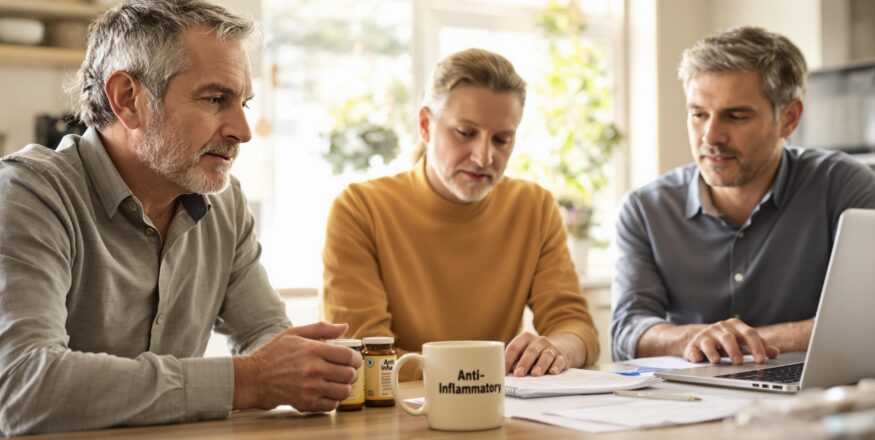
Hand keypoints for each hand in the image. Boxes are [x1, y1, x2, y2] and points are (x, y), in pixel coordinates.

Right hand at [233, 322, 362, 411]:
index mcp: (313, 350)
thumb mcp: (294, 334)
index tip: (354, 360)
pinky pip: (332, 405)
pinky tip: (327, 393)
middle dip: (352, 373)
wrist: (253, 378)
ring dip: (344, 387)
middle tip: (347, 371)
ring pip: (343, 391)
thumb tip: (345, 327)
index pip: (348, 356)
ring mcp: (310, 388)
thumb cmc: (273, 354)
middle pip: (349, 374)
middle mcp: (314, 369)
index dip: (356, 358)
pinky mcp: (306, 403)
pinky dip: (333, 400)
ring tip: (338, 383)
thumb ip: (321, 329)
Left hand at [504, 332, 567, 376]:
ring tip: (535, 374)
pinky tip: (552, 372)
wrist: (557, 348)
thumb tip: (505, 373)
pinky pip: (559, 360)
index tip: (504, 371)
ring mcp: (552, 348)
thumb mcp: (523, 352)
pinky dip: (556, 366)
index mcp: (526, 337)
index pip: (514, 347)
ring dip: (540, 365)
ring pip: (546, 355)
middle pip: (530, 351)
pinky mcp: (562, 357)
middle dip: (524, 363)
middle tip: (519, 374)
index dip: (508, 360)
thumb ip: (514, 360)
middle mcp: (539, 341)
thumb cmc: (534, 354)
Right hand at [683, 318, 779, 364]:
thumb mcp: (744, 342)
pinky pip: (694, 348)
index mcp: (736, 326)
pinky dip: (696, 354)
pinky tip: (699, 359)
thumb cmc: (728, 342)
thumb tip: (775, 352)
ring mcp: (706, 335)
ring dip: (714, 352)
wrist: (703, 340)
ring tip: (718, 362)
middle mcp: (721, 328)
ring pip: (710, 342)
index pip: (749, 333)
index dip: (756, 347)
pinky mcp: (694, 344)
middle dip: (735, 350)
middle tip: (740, 362)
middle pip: (729, 336)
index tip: (761, 360)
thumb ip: (759, 347)